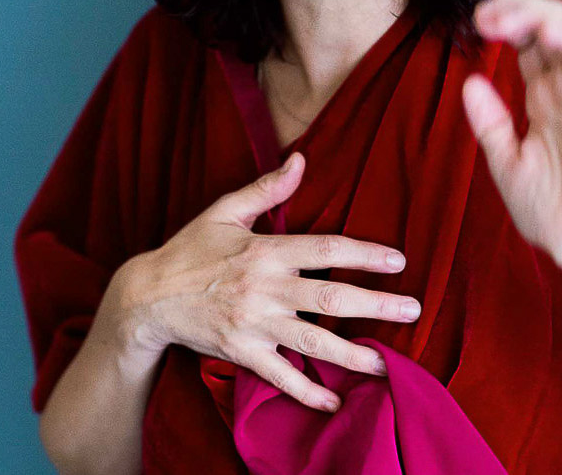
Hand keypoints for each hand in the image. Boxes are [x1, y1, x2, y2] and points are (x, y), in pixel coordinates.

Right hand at [120, 153, 420, 412]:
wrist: (147, 296)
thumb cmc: (191, 248)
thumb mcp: (225, 210)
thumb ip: (267, 188)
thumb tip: (301, 159)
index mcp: (264, 249)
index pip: (325, 248)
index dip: (364, 253)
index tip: (398, 260)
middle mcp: (264, 288)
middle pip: (329, 297)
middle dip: (376, 304)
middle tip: (414, 310)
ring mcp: (253, 324)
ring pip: (312, 342)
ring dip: (352, 354)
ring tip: (386, 364)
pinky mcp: (241, 353)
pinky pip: (279, 378)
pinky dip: (307, 392)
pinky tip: (334, 402)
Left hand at [461, 0, 561, 300]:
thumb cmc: (551, 213)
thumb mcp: (506, 162)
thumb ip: (489, 122)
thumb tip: (469, 81)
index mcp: (546, 98)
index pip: (530, 41)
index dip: (505, 21)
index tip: (475, 21)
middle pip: (551, 24)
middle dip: (517, 6)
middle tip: (483, 13)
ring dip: (539, 12)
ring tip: (501, 17)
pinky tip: (544, 32)